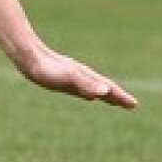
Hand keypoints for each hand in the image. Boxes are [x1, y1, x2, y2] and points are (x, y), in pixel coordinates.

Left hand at [19, 45, 137, 108]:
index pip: (108, 88)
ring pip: (94, 86)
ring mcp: (73, 76)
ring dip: (106, 94)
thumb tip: (106, 92)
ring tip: (113, 100)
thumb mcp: (69, 77)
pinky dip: (91, 91)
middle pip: (104, 87)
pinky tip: (89, 95)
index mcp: (86, 77)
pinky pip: (83, 86)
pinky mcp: (62, 77)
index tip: (134, 105)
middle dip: (117, 96)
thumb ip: (87, 85)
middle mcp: (82, 75)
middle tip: (131, 105)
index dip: (121, 97)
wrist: (27, 56)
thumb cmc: (48, 69)